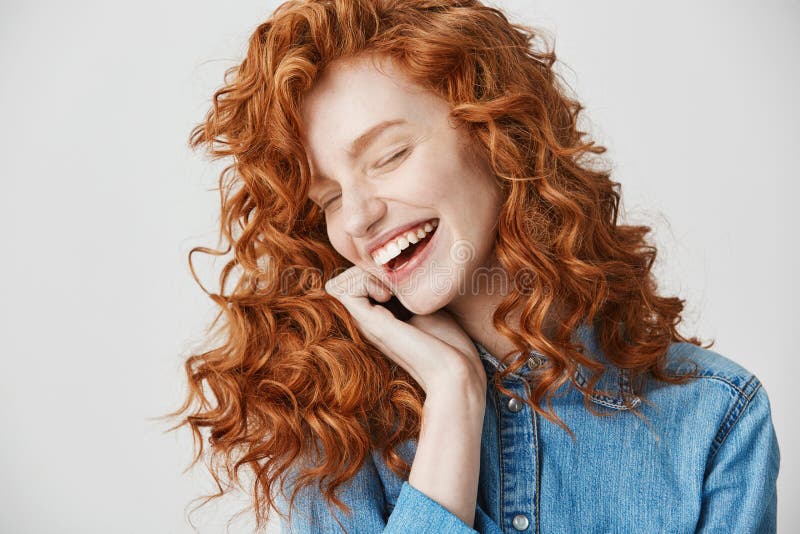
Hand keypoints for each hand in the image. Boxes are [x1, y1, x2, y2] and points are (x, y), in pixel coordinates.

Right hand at [324, 265, 486, 395]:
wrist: (456, 370)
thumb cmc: (448, 341)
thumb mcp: (425, 306)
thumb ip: (409, 290)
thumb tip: (402, 264)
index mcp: (376, 318)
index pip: (348, 283)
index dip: (366, 272)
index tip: (394, 279)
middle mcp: (366, 322)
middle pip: (339, 282)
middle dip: (362, 270)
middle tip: (391, 281)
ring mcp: (366, 324)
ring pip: (336, 285)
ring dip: (362, 275)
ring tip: (389, 287)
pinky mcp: (372, 325)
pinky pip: (344, 292)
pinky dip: (364, 282)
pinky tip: (388, 294)